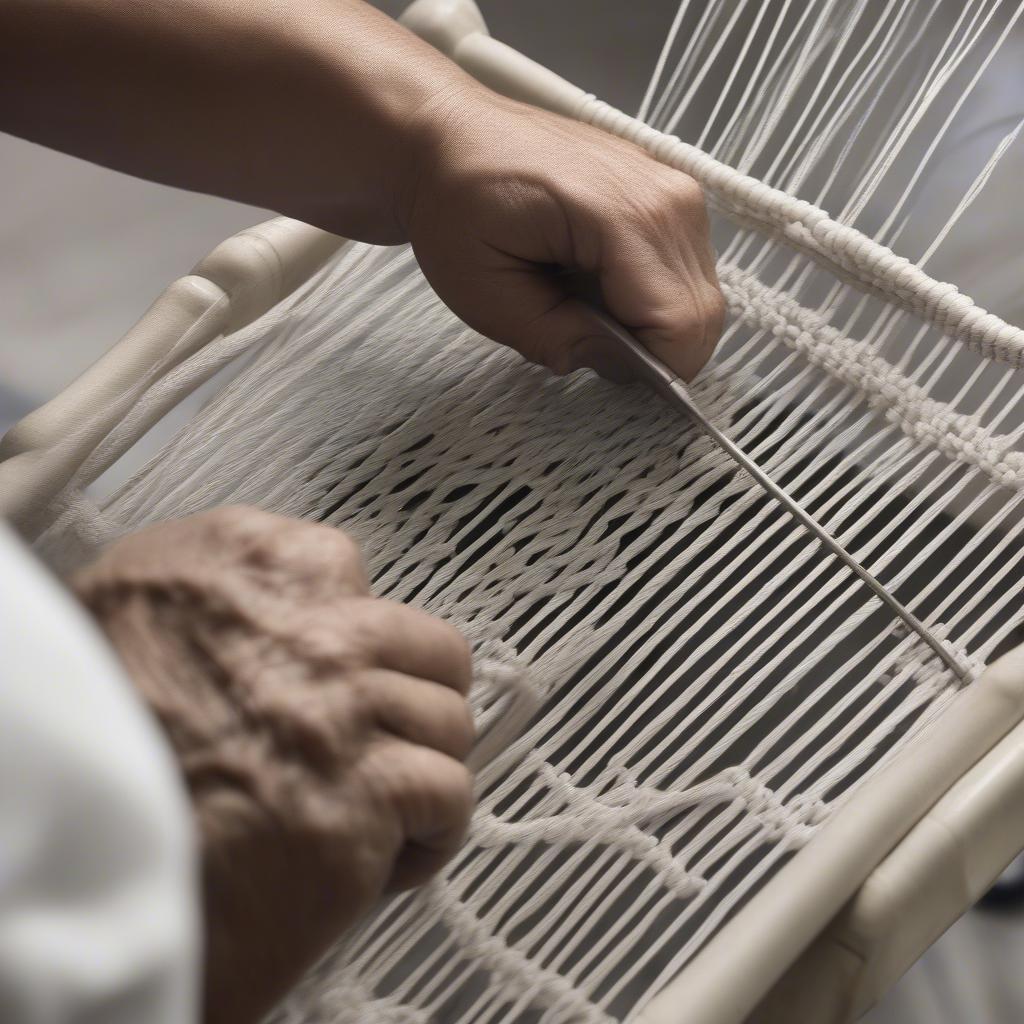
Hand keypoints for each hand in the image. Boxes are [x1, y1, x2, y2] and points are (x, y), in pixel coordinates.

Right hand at [71, 506, 474, 1023]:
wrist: (71, 860)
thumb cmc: (95, 744)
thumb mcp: (129, 608)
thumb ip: (222, 589)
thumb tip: (279, 607)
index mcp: (249, 563)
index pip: (348, 571)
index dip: (351, 634)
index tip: (339, 673)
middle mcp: (311, 623)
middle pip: (429, 646)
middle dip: (416, 696)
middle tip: (384, 739)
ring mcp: (347, 705)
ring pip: (448, 720)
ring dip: (421, 767)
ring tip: (382, 808)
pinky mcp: (369, 790)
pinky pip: (448, 793)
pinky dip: (432, 833)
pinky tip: (388, 856)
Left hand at [406, 87, 724, 381]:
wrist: (450, 135)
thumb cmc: (454, 204)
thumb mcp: (482, 291)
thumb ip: (550, 336)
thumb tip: (610, 365)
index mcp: (621, 215)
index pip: (680, 322)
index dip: (652, 370)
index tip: (601, 371)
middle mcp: (668, 198)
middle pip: (700, 315)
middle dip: (652, 351)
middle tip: (586, 343)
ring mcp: (678, 190)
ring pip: (699, 298)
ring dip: (651, 325)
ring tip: (585, 307)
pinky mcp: (673, 194)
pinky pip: (687, 272)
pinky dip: (651, 297)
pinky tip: (599, 284)